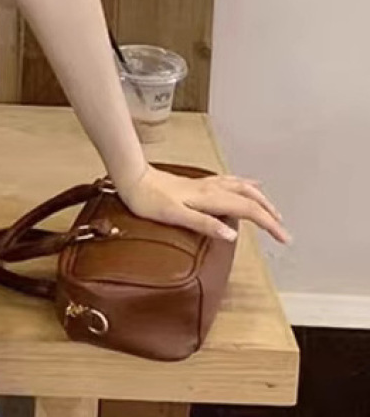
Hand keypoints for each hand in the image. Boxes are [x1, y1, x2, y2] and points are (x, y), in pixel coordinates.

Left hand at [114, 163, 291, 244]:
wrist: (132, 178)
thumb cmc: (148, 200)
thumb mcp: (175, 215)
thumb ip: (203, 224)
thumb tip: (232, 235)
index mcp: (210, 198)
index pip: (249, 210)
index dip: (269, 224)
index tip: (284, 238)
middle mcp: (212, 188)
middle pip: (250, 199)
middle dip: (269, 213)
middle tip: (283, 229)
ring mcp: (205, 184)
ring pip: (242, 188)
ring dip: (260, 199)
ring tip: (272, 209)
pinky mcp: (197, 183)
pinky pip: (230, 182)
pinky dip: (245, 185)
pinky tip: (247, 185)